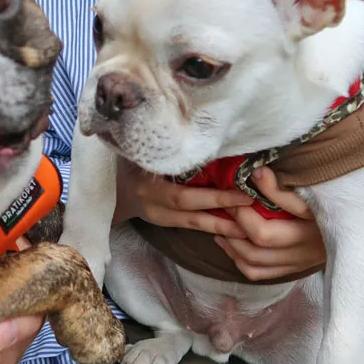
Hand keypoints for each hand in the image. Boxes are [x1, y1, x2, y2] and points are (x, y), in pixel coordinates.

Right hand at [113, 159, 251, 236]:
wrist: (112, 190)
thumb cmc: (130, 164)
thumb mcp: (142, 154)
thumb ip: (166, 151)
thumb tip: (201, 136)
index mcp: (147, 185)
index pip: (182, 195)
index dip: (212, 196)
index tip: (240, 189)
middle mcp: (153, 204)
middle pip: (190, 209)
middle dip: (222, 207)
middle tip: (252, 202)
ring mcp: (159, 217)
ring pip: (193, 223)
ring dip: (222, 224)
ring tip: (250, 225)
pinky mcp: (165, 223)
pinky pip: (191, 225)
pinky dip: (213, 226)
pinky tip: (234, 227)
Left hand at [215, 167, 325, 280]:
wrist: (356, 227)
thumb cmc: (333, 204)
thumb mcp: (312, 195)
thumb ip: (283, 189)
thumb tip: (256, 173)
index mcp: (307, 234)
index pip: (263, 234)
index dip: (241, 215)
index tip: (233, 195)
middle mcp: (300, 254)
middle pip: (255, 251)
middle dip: (233, 229)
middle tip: (224, 209)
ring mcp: (296, 264)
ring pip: (253, 265)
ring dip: (231, 248)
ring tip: (221, 227)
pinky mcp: (292, 269)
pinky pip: (258, 274)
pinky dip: (239, 260)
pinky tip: (229, 244)